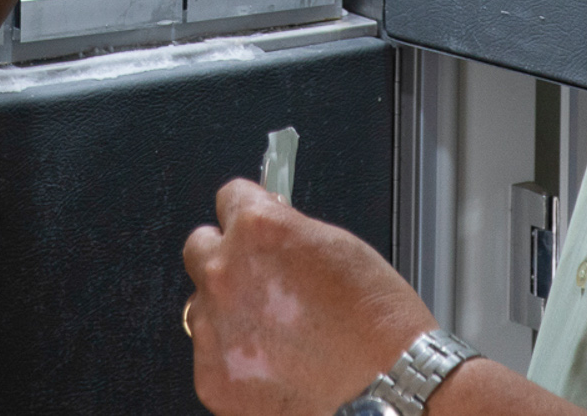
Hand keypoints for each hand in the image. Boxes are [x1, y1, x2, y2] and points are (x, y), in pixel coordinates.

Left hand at [183, 179, 435, 415]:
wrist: (387, 388)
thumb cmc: (375, 320)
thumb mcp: (337, 245)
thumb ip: (287, 229)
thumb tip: (266, 225)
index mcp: (257, 230)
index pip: (229, 197)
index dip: (247, 211)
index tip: (252, 225)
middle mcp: (225, 274)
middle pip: (199, 248)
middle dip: (225, 257)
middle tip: (258, 280)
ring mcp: (213, 329)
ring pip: (201, 305)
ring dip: (228, 311)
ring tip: (275, 332)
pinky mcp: (212, 377)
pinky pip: (210, 355)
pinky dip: (234, 358)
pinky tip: (274, 364)